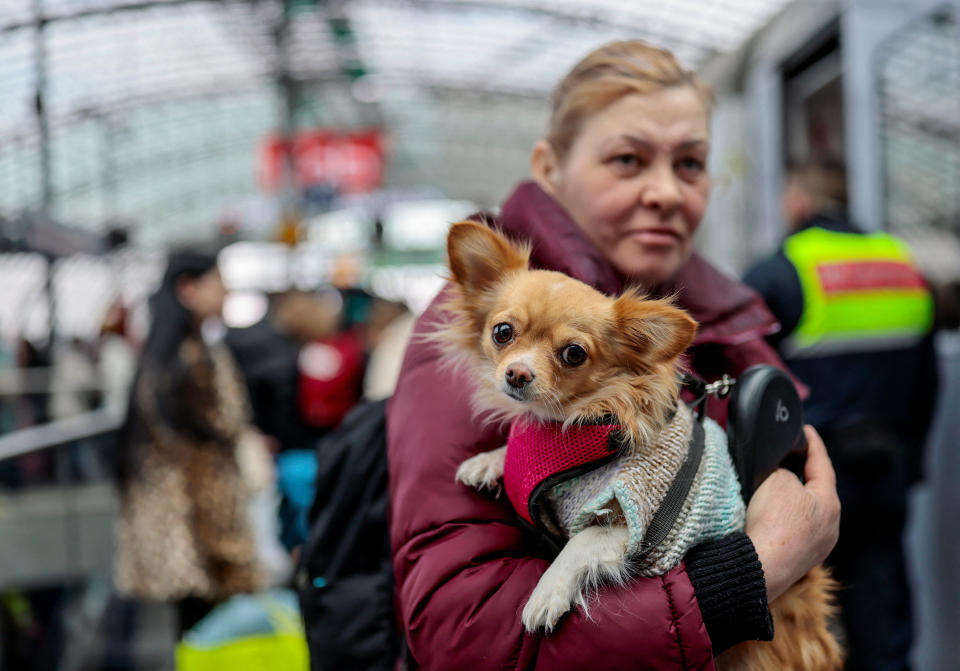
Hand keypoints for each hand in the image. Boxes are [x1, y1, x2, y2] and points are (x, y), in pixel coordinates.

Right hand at [745, 425, 840, 601]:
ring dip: (792, 499)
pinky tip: (771, 517)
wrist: (760, 567)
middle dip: (803, 473)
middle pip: (817, 490)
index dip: (813, 443)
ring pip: (807, 512)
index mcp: (830, 503)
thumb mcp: (777, 480)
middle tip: (790, 456)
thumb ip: (786, 471)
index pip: (822, 464)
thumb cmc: (771, 522)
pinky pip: (796, 530)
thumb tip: (786, 478)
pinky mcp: (802, 559)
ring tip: (775, 488)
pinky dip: (785, 519)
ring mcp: (818, 546)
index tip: (806, 430)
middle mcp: (831, 526)